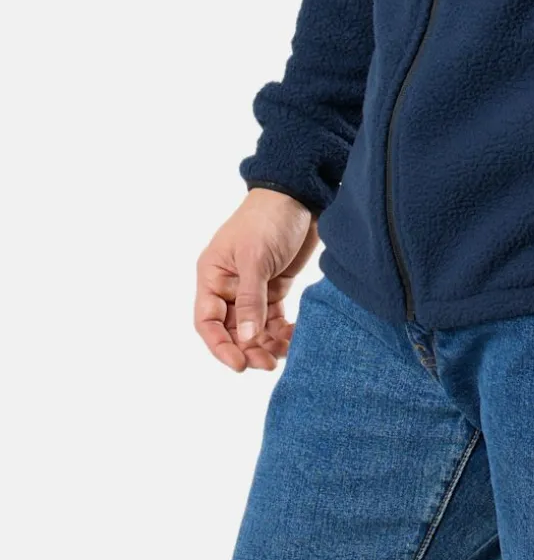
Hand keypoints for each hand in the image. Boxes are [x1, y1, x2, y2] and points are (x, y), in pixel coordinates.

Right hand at [194, 189, 318, 372]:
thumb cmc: (269, 218)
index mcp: (212, 275)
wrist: (300, 195)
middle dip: (247, 348)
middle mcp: (228, 284)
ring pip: (253, 327)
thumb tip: (244, 339)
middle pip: (231, 329)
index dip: (219, 346)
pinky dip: (281, 331)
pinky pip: (273, 318)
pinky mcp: (274, 286)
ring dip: (266, 343)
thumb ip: (249, 299)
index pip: (207, 321)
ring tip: (284, 353)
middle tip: (268, 363)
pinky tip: (293, 338)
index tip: (239, 364)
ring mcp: (252, 287)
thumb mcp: (255, 257)